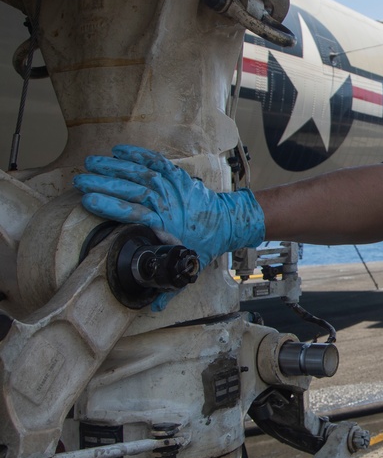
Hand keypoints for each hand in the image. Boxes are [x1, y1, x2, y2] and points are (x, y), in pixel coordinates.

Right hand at [74, 145, 265, 267]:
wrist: (228, 222)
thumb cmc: (205, 243)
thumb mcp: (187, 266)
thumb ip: (169, 286)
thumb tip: (153, 306)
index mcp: (164, 224)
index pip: (132, 212)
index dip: (110, 205)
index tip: (88, 201)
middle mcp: (167, 203)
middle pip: (131, 190)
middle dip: (104, 183)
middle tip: (80, 180)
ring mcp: (173, 187)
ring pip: (141, 173)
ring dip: (115, 166)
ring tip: (92, 163)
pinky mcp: (178, 177)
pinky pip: (156, 162)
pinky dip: (139, 155)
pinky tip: (119, 150)